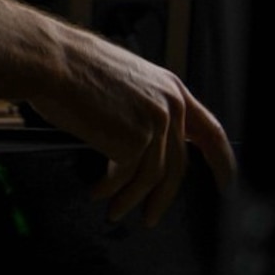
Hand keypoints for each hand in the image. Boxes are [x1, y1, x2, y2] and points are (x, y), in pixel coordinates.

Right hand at [26, 26, 237, 226]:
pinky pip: (125, 178)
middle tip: (151, 214)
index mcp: (170, 87)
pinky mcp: (134, 141)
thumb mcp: (122, 79)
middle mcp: (170, 105)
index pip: (209, 130)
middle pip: (178, 165)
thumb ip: (142, 105)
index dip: (221, 160)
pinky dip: (111, 190)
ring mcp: (155, 124)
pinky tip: (98, 192)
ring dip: (131, 199)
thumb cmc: (71, 65)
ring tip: (116, 209)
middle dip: (163, 197)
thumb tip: (139, 139)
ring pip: (151, 178)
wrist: (50, 61)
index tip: (224, 181)